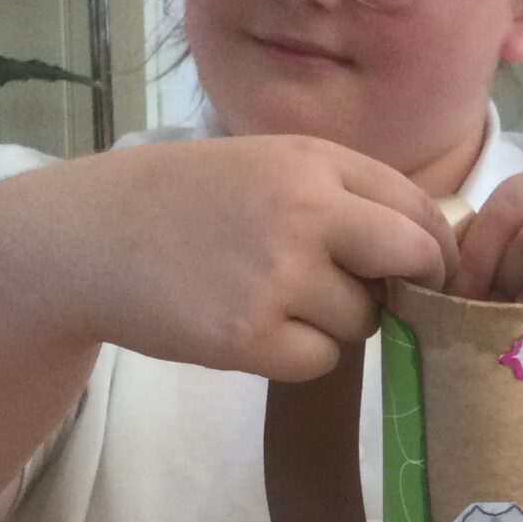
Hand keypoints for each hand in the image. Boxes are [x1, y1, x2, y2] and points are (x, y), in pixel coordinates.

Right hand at [33, 135, 453, 379]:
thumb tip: (427, 245)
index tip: (432, 272)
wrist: (87, 239)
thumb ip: (343, 193)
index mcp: (315, 161)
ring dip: (338, 321)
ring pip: (364, 319)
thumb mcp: (267, 165)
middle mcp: (307, 211)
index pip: (419, 209)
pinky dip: (300, 354)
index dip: (435, 249)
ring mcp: (279, 275)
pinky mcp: (248, 335)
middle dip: (410, 286)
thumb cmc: (183, 201)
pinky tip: (255, 327)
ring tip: (278, 299)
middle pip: (412, 261)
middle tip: (383, 297)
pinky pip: (320, 360)